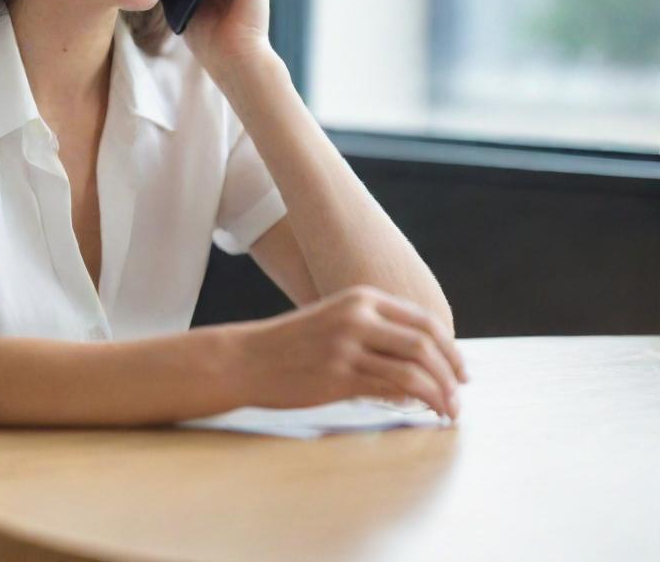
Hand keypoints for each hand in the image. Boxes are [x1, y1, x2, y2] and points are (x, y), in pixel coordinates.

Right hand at [235, 285, 469, 420]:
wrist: (248, 358)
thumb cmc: (293, 344)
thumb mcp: (335, 320)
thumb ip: (374, 330)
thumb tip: (421, 357)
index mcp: (360, 298)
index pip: (423, 320)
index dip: (450, 348)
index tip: (461, 371)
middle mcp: (357, 317)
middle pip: (425, 344)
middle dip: (452, 373)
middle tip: (460, 396)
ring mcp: (347, 346)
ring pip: (413, 369)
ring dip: (440, 394)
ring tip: (448, 412)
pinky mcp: (338, 376)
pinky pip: (391, 388)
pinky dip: (416, 402)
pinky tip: (423, 412)